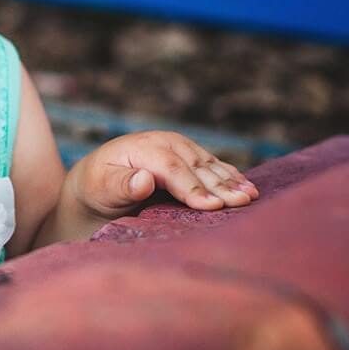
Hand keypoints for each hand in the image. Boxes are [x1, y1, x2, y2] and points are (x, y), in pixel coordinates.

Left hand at [74, 130, 258, 218]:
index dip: (192, 187)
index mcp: (142, 147)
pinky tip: (248, 188)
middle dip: (220, 185)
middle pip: (196, 166)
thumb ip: (121, 184)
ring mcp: (179, 148)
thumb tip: (145, 180)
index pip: (171, 168)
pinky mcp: (189, 158)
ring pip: (209, 165)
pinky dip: (231, 177)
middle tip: (242, 203)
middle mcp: (164, 143)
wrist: (97, 180)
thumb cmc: (97, 187)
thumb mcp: (100, 186)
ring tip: (251, 197)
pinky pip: (213, 166)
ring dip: (231, 180)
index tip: (210, 206)